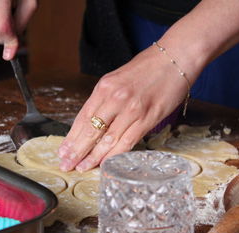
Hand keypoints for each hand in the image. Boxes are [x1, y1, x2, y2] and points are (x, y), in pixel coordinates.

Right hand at [0, 0, 36, 59]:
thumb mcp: (30, 2)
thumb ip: (21, 25)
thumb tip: (12, 50)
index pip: (1, 29)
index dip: (10, 42)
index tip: (17, 49)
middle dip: (5, 37)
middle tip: (17, 24)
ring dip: (0, 28)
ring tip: (10, 10)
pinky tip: (2, 6)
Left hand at [58, 45, 192, 171]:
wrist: (175, 58)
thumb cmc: (147, 68)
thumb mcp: (117, 78)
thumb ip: (104, 99)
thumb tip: (92, 122)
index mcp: (104, 87)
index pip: (82, 118)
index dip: (71, 137)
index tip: (63, 151)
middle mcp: (115, 98)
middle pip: (91, 131)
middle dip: (77, 151)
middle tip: (67, 164)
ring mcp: (132, 109)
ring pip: (107, 140)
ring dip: (93, 157)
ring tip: (82, 168)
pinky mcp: (148, 118)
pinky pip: (127, 142)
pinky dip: (114, 155)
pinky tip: (105, 163)